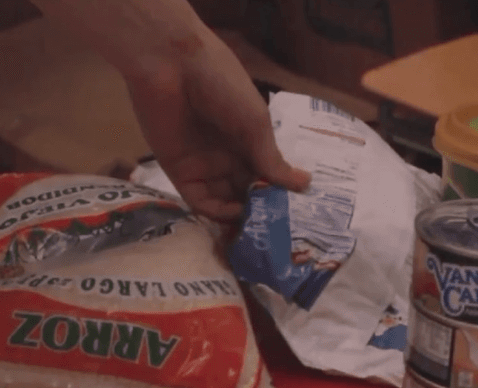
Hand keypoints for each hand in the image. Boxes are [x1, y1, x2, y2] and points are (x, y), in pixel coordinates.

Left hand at [125, 33, 310, 220]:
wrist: (172, 65)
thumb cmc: (223, 85)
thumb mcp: (255, 124)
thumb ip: (271, 160)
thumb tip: (305, 185)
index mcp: (250, 141)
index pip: (268, 177)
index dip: (280, 195)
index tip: (296, 214)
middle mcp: (229, 157)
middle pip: (248, 193)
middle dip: (261, 212)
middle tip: (277, 232)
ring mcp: (205, 166)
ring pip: (225, 202)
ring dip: (240, 217)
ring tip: (257, 229)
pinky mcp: (179, 172)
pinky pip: (200, 201)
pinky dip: (216, 213)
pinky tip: (232, 216)